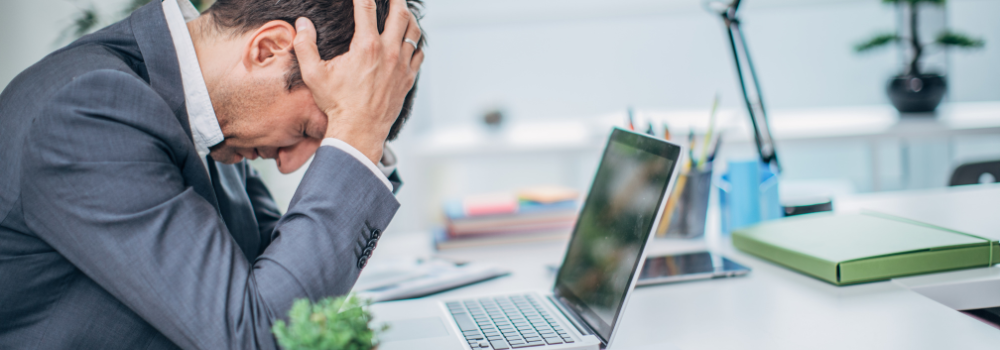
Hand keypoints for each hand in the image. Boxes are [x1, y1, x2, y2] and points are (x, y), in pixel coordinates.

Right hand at [293, 0, 422, 163]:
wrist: (359, 131)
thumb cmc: (336, 104)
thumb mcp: (314, 74)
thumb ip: (305, 45)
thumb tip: (303, 23)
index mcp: (366, 46)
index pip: (366, 7)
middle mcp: (388, 52)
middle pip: (400, 13)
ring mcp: (401, 66)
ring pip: (414, 32)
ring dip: (410, 18)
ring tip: (404, 11)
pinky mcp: (408, 79)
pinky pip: (418, 54)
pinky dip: (416, 43)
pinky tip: (410, 41)